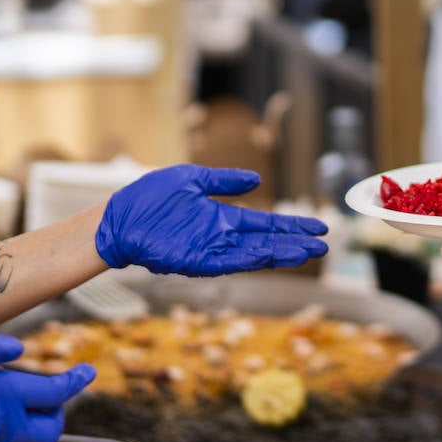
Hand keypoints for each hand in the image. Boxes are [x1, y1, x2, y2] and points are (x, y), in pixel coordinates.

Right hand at [0, 333, 93, 441]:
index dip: (77, 381)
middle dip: (61, 411)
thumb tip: (20, 347)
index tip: (88, 372)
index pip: (55, 392)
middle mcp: (1, 422)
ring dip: (41, 429)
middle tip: (54, 391)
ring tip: (33, 407)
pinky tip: (7, 420)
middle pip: (52, 428)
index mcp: (1, 394)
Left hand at [96, 164, 328, 274]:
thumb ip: (224, 181)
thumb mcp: (192, 179)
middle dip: (295, 243)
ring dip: (281, 254)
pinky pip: (230, 262)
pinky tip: (272, 255)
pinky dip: (252, 259)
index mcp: (222, 217)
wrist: (118, 218)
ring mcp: (211, 251)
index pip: (265, 224)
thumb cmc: (149, 198)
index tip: (317, 226)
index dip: (291, 226)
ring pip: (254, 255)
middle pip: (267, 241)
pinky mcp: (196, 262)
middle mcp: (222, 237)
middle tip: (324, 245)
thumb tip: (255, 180)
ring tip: (307, 252)